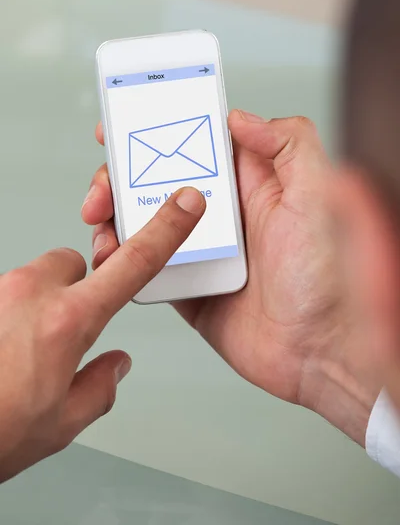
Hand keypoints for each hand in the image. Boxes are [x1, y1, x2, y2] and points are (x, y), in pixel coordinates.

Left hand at [0, 187, 204, 482]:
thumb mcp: (62, 423)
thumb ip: (99, 387)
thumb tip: (114, 367)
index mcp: (68, 322)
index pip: (134, 265)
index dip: (166, 231)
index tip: (185, 206)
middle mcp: (31, 293)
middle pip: (73, 262)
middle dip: (78, 287)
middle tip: (64, 329)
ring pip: (36, 276)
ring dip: (41, 300)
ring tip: (22, 348)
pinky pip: (7, 291)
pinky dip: (11, 311)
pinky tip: (2, 346)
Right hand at [84, 110, 379, 444]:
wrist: (317, 352)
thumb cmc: (328, 280)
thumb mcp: (318, 198)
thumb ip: (290, 146)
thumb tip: (242, 118)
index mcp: (248, 186)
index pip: (192, 145)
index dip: (156, 132)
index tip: (122, 127)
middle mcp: (221, 215)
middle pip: (157, 181)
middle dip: (120, 177)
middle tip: (103, 188)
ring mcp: (200, 251)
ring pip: (144, 222)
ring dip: (114, 217)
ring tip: (99, 222)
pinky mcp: (187, 287)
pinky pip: (144, 266)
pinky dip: (121, 259)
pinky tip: (110, 256)